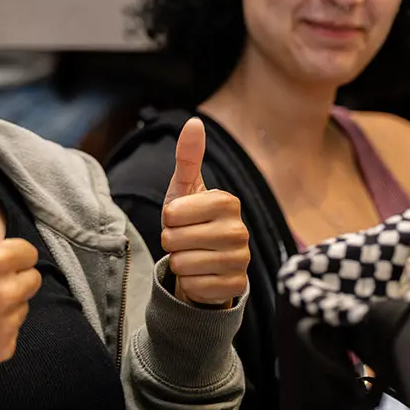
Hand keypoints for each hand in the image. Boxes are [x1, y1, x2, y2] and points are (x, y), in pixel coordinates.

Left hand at [161, 118, 249, 306]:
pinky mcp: (236, 288)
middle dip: (170, 241)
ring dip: (178, 261)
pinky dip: (190, 282)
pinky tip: (201, 274)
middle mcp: (240, 230)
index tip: (180, 217)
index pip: (172, 213)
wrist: (204, 260)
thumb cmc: (192, 219)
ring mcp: (241, 260)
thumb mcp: (185, 187)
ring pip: (182, 264)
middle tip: (185, 238)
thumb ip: (188, 156)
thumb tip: (194, 122)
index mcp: (227, 201)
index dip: (168, 217)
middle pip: (174, 239)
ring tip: (192, 254)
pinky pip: (194, 286)